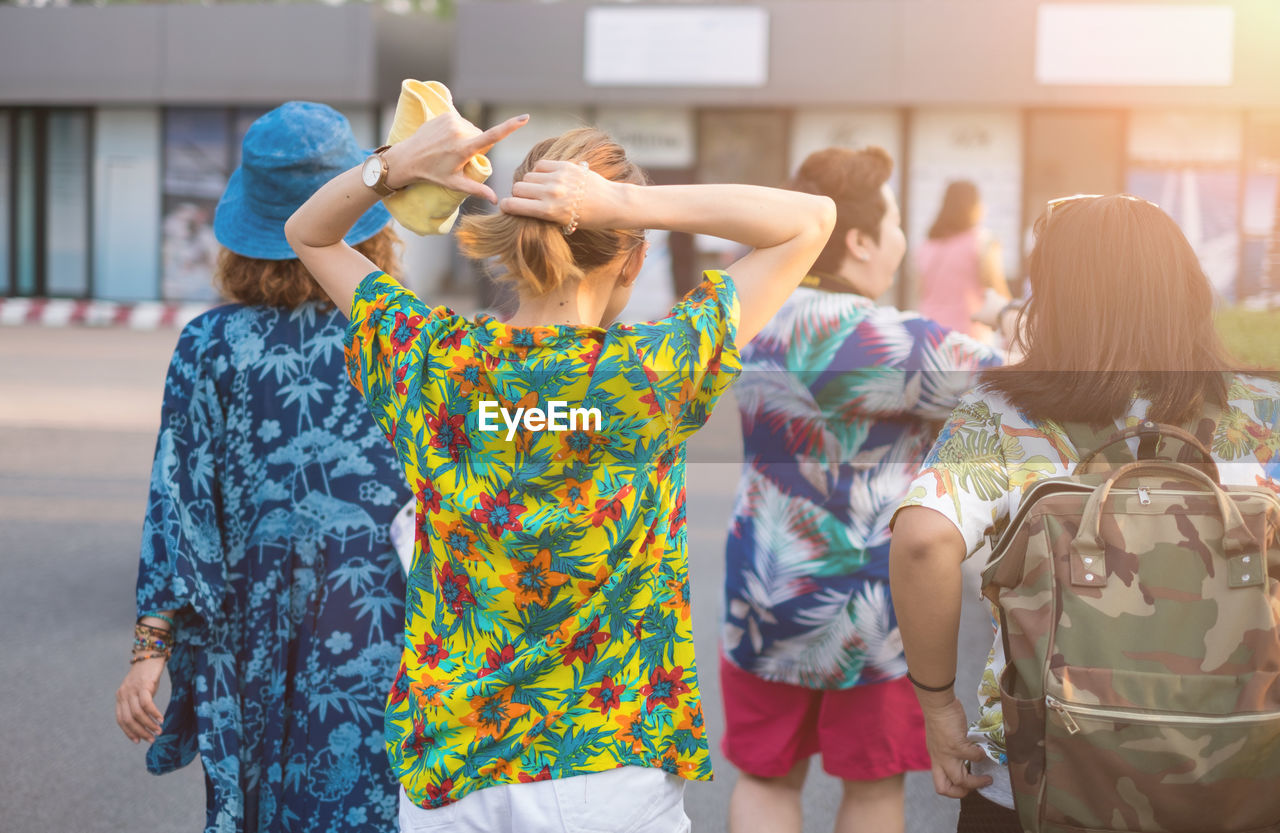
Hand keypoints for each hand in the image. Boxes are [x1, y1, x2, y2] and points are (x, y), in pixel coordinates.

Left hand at [116, 656, 165, 743]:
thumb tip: (144, 721)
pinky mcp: (143, 685)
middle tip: (152, 739)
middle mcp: (123, 695)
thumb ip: (137, 703)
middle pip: (129, 719)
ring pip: (138, 714)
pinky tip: (161, 719)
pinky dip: (153, 713)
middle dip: (141, 732)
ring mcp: (132, 690)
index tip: (139, 741)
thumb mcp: (139, 691)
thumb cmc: (147, 675)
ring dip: (149, 725)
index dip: (129, 732)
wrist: (150, 655)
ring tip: (159, 731)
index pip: (121, 720)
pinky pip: (147, 704)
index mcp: (120, 697)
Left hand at [383, 111, 528, 200]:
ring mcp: (452, 120)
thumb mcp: (455, 184)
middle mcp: (459, 131)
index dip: (511, 127)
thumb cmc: (432, 174)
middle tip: (457, 158)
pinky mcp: (446, 114)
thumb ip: (477, 190)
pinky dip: (458, 130)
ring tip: (449, 149)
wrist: (407, 158)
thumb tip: (497, 201)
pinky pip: (461, 122)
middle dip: (476, 146)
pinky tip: (445, 140)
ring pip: (471, 129)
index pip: (493, 136)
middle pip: (481, 136)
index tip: (525, 118)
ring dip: (467, 138)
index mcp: (464, 148)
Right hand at [500, 159, 623, 228]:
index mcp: (549, 211)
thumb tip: (521, 205)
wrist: (612, 204)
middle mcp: (551, 193)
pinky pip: (541, 165)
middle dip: (519, 194)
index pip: (514, 205)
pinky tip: (548, 178)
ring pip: (529, 175)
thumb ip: (541, 213)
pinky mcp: (566, 166)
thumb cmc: (588, 219)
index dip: (507, 206)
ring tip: (540, 189)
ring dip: (530, 182)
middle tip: (527, 198)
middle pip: (518, 188)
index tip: (508, 207)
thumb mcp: (562, 223)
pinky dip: (540, 171)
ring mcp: (559, 178)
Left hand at [918, 693, 992, 797]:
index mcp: (935, 758)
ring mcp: (946, 753)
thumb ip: (950, 750)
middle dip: (964, 792)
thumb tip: (967, 756)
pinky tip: (983, 750)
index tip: (966, 786)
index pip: (939, 785)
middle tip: (978, 785)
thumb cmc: (941, 717)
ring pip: (960, 779)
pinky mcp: (956, 744)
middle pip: (945, 788)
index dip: (953, 791)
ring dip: (977, 781)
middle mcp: (939, 759)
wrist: (937, 704)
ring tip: (988, 778)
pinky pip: (972, 757)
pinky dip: (980, 756)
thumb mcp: (941, 739)